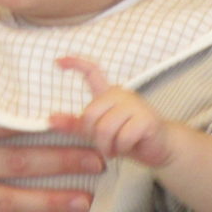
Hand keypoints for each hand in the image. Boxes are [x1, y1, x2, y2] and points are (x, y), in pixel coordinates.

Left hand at [51, 55, 174, 166]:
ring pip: (105, 129)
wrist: (161, 148)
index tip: (57, 61)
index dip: (75, 64)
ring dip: (107, 146)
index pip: (91, 71)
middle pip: (90, 115)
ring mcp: (135, 105)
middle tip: (105, 145)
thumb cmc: (128, 138)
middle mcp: (121, 94)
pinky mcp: (146, 119)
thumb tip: (50, 119)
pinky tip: (127, 148)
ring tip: (114, 149)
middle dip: (94, 137)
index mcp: (108, 94)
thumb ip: (76, 125)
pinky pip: (122, 138)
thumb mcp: (98, 131)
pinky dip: (121, 149)